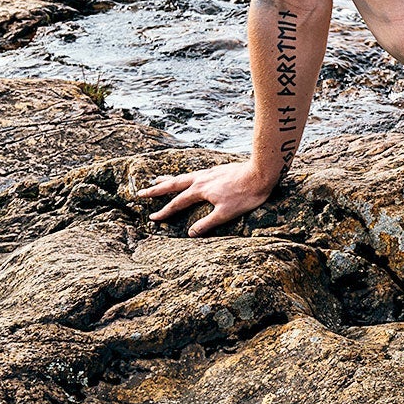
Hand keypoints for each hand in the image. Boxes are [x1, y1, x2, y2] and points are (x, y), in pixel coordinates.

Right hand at [135, 160, 277, 236]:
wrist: (262, 172)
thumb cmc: (246, 194)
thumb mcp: (226, 213)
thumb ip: (207, 224)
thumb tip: (190, 234)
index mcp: (200, 190)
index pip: (177, 203)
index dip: (164, 212)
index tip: (152, 218)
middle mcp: (201, 179)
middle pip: (174, 184)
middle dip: (157, 190)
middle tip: (141, 192)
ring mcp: (209, 172)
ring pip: (184, 176)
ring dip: (169, 179)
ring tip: (157, 179)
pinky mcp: (218, 169)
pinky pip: (195, 173)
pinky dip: (186, 176)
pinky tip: (189, 177)